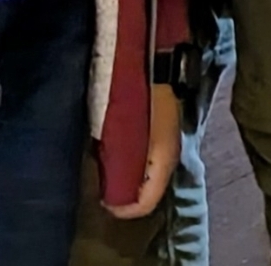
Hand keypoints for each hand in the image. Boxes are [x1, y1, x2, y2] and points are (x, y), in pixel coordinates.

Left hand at [104, 84, 180, 219]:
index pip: (146, 203)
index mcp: (163, 161)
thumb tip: (108, 191)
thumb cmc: (142, 99)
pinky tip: (115, 148)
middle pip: (147, 190)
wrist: (158, 62)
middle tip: (102, 183)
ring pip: (147, 173)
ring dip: (127, 176)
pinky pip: (146, 157)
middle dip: (125, 192)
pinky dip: (131, 161)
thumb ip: (118, 165)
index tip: (101, 200)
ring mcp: (167, 141)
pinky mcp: (162, 129)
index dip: (123, 209)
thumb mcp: (126, 134)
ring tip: (105, 165)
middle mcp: (169, 156)